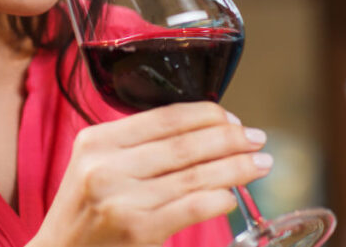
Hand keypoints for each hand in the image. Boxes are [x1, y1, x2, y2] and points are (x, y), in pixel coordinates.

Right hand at [29, 102, 271, 246]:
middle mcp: (106, 166)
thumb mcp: (96, 166)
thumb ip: (136, 146)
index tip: (234, 121)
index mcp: (97, 140)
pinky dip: (218, 199)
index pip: (165, 118)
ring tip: (259, 166)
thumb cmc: (86, 212)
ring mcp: (121, 198)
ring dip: (234, 169)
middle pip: (184, 144)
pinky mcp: (137, 229)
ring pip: (194, 175)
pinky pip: (191, 207)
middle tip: (257, 140)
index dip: (207, 116)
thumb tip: (204, 130)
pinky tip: (231, 197)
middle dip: (229, 140)